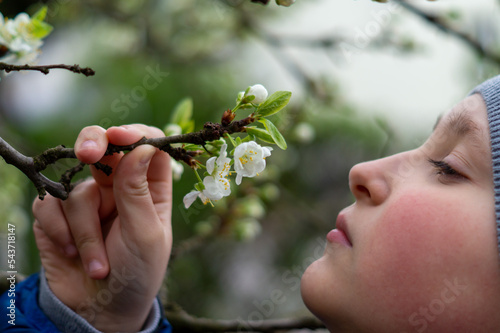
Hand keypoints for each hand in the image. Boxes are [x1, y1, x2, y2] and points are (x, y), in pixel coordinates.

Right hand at [32, 124, 171, 330]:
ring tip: (97, 263)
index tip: (121, 137)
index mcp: (151, 189)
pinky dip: (60, 232)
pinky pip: (50, 204)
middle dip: (94, 146)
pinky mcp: (58, 215)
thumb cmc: (136, 274)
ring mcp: (88, 200)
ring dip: (85, 231)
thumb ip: (138, 191)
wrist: (99, 311)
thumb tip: (142, 147)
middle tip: (87, 153)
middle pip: (105, 148)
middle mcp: (120, 188)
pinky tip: (70, 254)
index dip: (136, 135)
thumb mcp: (145, 234)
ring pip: (77, 190)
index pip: (148, 147)